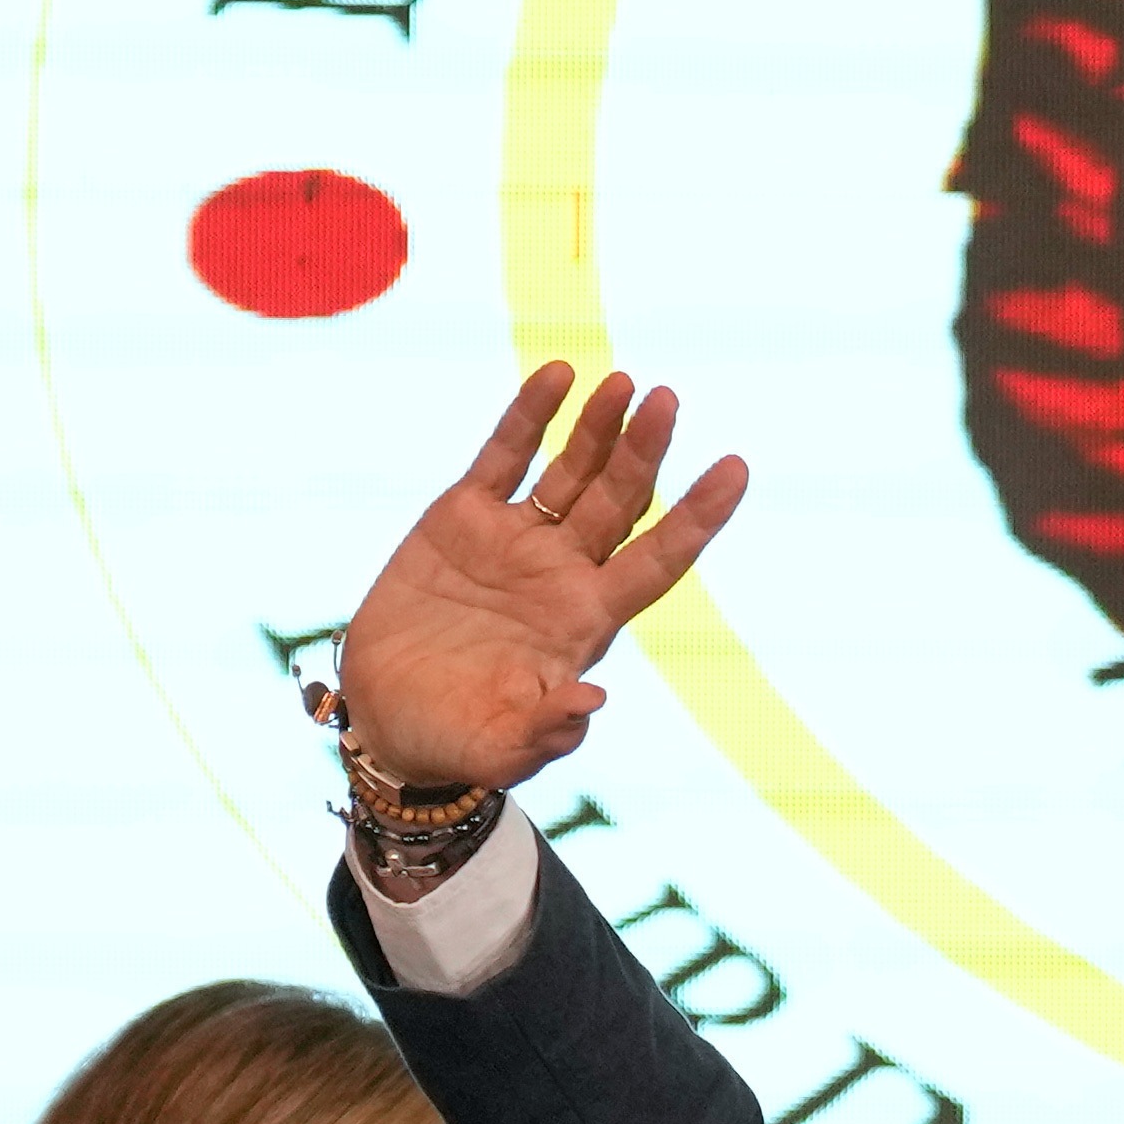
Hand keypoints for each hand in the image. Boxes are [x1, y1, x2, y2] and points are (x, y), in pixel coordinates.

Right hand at [332, 363, 752, 794]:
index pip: (658, 560)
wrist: (387, 720)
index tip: (736, 469)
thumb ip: (548, 730)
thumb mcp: (501, 748)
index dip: (697, 517)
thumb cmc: (455, 743)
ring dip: (597, 427)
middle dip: (645, 452)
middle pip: (619, 502)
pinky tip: (557, 375)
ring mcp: (515, 539)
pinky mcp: (461, 518)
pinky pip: (504, 456)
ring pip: (571, 470)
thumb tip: (593, 701)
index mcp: (586, 621)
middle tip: (667, 400)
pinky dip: (529, 417)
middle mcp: (562, 572)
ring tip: (623, 381)